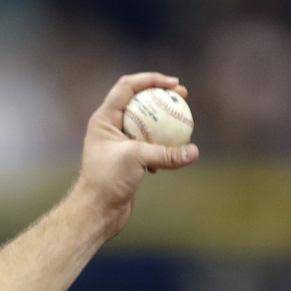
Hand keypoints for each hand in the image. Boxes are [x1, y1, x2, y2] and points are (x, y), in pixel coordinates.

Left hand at [73, 72, 199, 240]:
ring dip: (165, 121)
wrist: (96, 211)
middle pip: (138, 102)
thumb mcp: (137, 160)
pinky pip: (150, 144)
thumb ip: (166, 153)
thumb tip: (194, 152)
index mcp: (104, 119)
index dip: (151, 80)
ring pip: (146, 124)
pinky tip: (175, 153)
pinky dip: (163, 144)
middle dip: (161, 96)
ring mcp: (119, 143)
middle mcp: (109, 128)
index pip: (127, 87)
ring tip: (185, 121)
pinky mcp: (128, 159)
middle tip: (183, 95)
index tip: (174, 84)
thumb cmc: (107, 181)